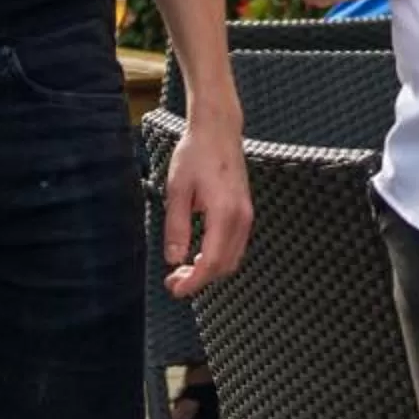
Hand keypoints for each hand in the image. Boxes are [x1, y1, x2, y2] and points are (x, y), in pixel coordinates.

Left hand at [161, 114, 252, 299]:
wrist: (218, 130)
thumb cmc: (196, 154)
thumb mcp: (177, 190)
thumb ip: (176, 226)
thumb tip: (174, 259)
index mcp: (224, 213)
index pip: (211, 262)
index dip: (193, 282)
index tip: (175, 289)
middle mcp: (241, 218)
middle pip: (224, 266)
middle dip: (199, 280)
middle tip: (173, 281)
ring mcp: (246, 215)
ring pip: (231, 258)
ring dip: (208, 270)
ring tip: (182, 270)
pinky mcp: (245, 212)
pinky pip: (235, 246)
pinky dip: (218, 257)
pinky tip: (198, 254)